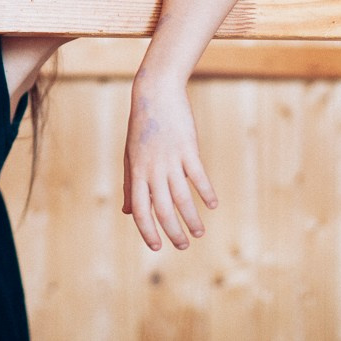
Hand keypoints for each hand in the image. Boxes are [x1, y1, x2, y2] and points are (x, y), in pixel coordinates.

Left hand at [122, 74, 215, 250]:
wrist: (154, 94)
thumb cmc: (141, 127)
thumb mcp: (130, 156)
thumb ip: (129, 185)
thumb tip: (127, 212)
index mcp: (136, 172)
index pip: (139, 210)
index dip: (147, 232)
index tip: (156, 246)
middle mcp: (152, 169)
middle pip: (162, 210)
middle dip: (173, 233)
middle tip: (183, 246)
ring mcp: (170, 160)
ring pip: (182, 199)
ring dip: (192, 219)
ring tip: (199, 233)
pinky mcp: (187, 149)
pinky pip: (199, 177)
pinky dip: (206, 193)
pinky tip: (212, 205)